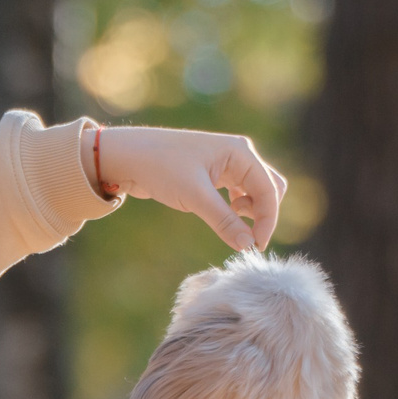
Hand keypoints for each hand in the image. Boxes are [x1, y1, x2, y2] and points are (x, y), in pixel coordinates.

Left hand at [82, 124, 285, 251]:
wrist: (128, 156)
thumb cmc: (160, 168)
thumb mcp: (195, 197)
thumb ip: (224, 221)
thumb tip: (248, 246)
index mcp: (240, 151)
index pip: (269, 190)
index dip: (267, 220)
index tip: (255, 247)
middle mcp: (238, 155)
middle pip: (269, 189)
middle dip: (263, 215)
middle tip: (247, 239)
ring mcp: (227, 164)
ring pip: (255, 192)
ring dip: (252, 212)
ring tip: (232, 224)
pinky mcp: (214, 175)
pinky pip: (239, 193)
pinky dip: (238, 209)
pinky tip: (225, 217)